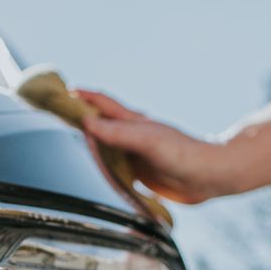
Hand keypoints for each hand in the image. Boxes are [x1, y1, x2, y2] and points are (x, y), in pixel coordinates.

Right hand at [76, 90, 239, 203]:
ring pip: (108, 148)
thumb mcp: (148, 141)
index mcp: (134, 123)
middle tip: (58, 120)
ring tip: (70, 147)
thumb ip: (119, 133)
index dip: (84, 97)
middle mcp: (133, 137)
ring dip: (91, 146)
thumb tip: (87, 122)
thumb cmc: (184, 155)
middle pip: (101, 125)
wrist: (212, 177)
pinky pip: (117, 170)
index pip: (103, 104)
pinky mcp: (143, 175)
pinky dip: (104, 170)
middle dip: (81, 120)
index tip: (62, 92)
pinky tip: (98, 176)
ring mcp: (138, 156)